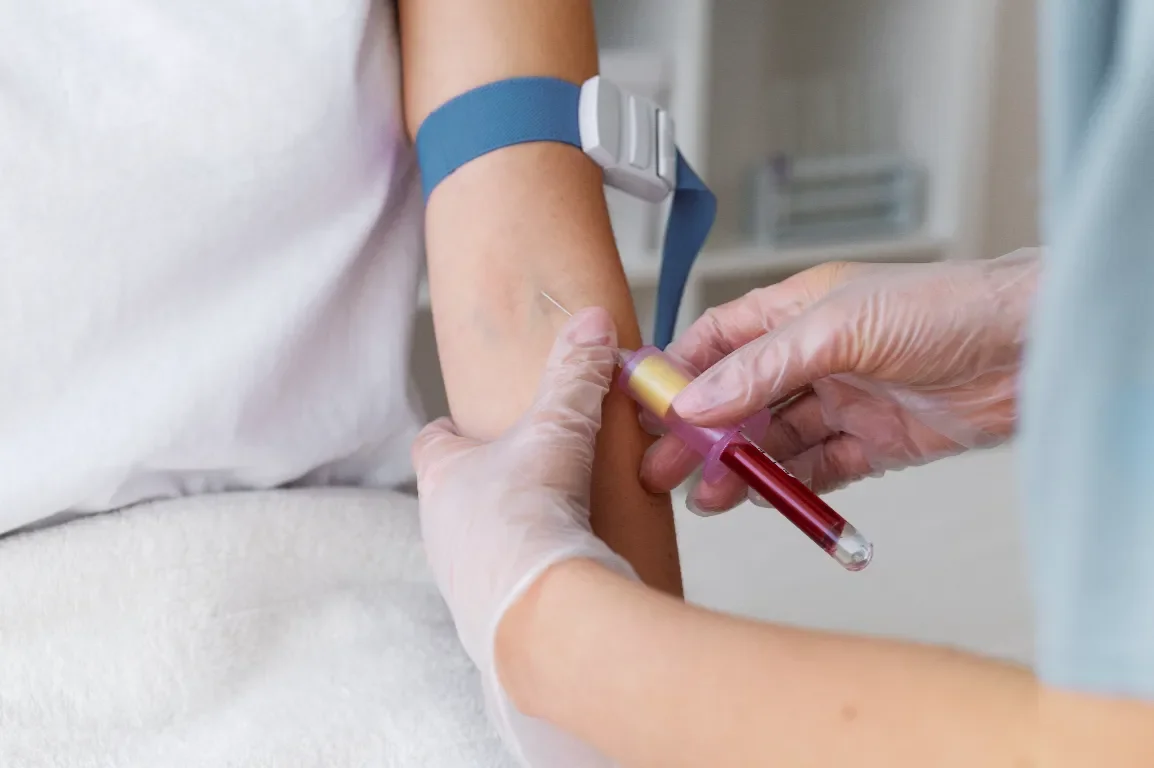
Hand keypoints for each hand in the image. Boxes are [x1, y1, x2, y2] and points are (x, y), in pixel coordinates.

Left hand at [412, 307, 634, 766]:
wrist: (534, 611)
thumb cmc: (526, 515)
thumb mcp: (556, 429)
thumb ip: (574, 375)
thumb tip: (591, 322)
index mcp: (441, 476)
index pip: (431, 443)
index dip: (453, 431)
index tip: (474, 425)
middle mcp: (439, 529)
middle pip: (454, 495)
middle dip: (487, 484)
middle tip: (529, 474)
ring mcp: (458, 578)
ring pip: (475, 544)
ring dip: (505, 534)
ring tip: (552, 525)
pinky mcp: (487, 618)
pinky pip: (501, 588)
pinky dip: (524, 577)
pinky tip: (559, 572)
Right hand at [641, 249, 1039, 513]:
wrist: (1032, 349)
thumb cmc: (944, 309)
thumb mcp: (838, 329)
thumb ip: (762, 367)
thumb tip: (695, 400)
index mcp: (796, 312)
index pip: (718, 340)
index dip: (679, 371)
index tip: (643, 406)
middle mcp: (814, 356)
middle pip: (738, 398)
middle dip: (699, 434)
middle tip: (662, 469)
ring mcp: (843, 400)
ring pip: (773, 440)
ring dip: (739, 468)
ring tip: (707, 498)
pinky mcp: (875, 441)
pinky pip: (819, 468)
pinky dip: (789, 486)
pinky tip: (761, 499)